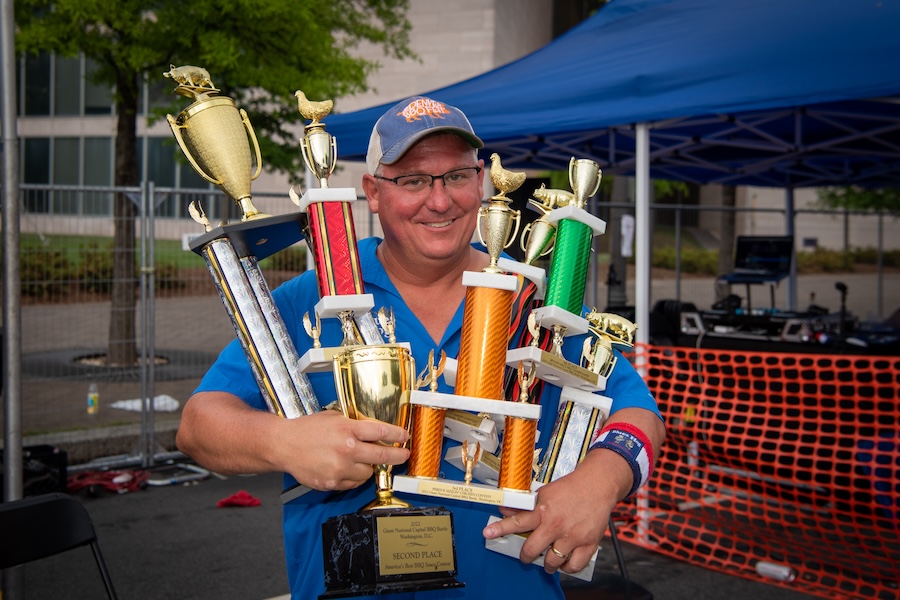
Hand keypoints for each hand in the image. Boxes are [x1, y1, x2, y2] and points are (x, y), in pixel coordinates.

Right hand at [278, 409, 409, 491]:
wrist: (284, 445)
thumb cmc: (307, 429)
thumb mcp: (333, 417)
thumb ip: (353, 424)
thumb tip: (373, 431)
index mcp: (348, 429)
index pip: (381, 433)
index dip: (397, 435)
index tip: (405, 437)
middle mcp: (346, 449)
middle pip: (383, 456)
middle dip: (398, 456)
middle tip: (404, 455)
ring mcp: (340, 468)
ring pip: (368, 473)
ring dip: (369, 466)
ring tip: (358, 459)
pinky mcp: (333, 482)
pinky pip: (354, 482)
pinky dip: (354, 476)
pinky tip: (346, 467)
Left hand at [482, 450, 619, 574]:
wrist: (598, 484)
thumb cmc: (571, 487)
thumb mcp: (545, 492)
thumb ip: (526, 504)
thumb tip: (505, 509)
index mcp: (543, 510)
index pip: (517, 521)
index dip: (500, 528)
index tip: (487, 533)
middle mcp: (555, 525)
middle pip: (532, 549)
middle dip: (526, 556)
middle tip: (527, 556)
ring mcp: (572, 536)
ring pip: (552, 561)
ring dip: (547, 564)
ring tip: (547, 562)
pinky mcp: (588, 543)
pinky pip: (574, 565)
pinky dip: (567, 568)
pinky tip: (565, 563)